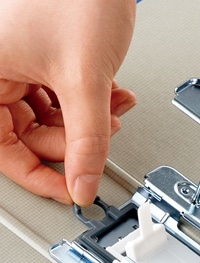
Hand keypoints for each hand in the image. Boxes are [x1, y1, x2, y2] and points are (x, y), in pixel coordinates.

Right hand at [0, 0, 136, 204]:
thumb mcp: (84, 79)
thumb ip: (86, 140)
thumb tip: (83, 185)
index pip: (3, 149)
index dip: (40, 176)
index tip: (73, 191)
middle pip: (30, 137)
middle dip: (74, 141)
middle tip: (103, 136)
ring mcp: (19, 67)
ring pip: (50, 121)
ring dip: (88, 123)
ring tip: (115, 110)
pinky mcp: (42, 62)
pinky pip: (61, 100)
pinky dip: (90, 105)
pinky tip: (114, 97)